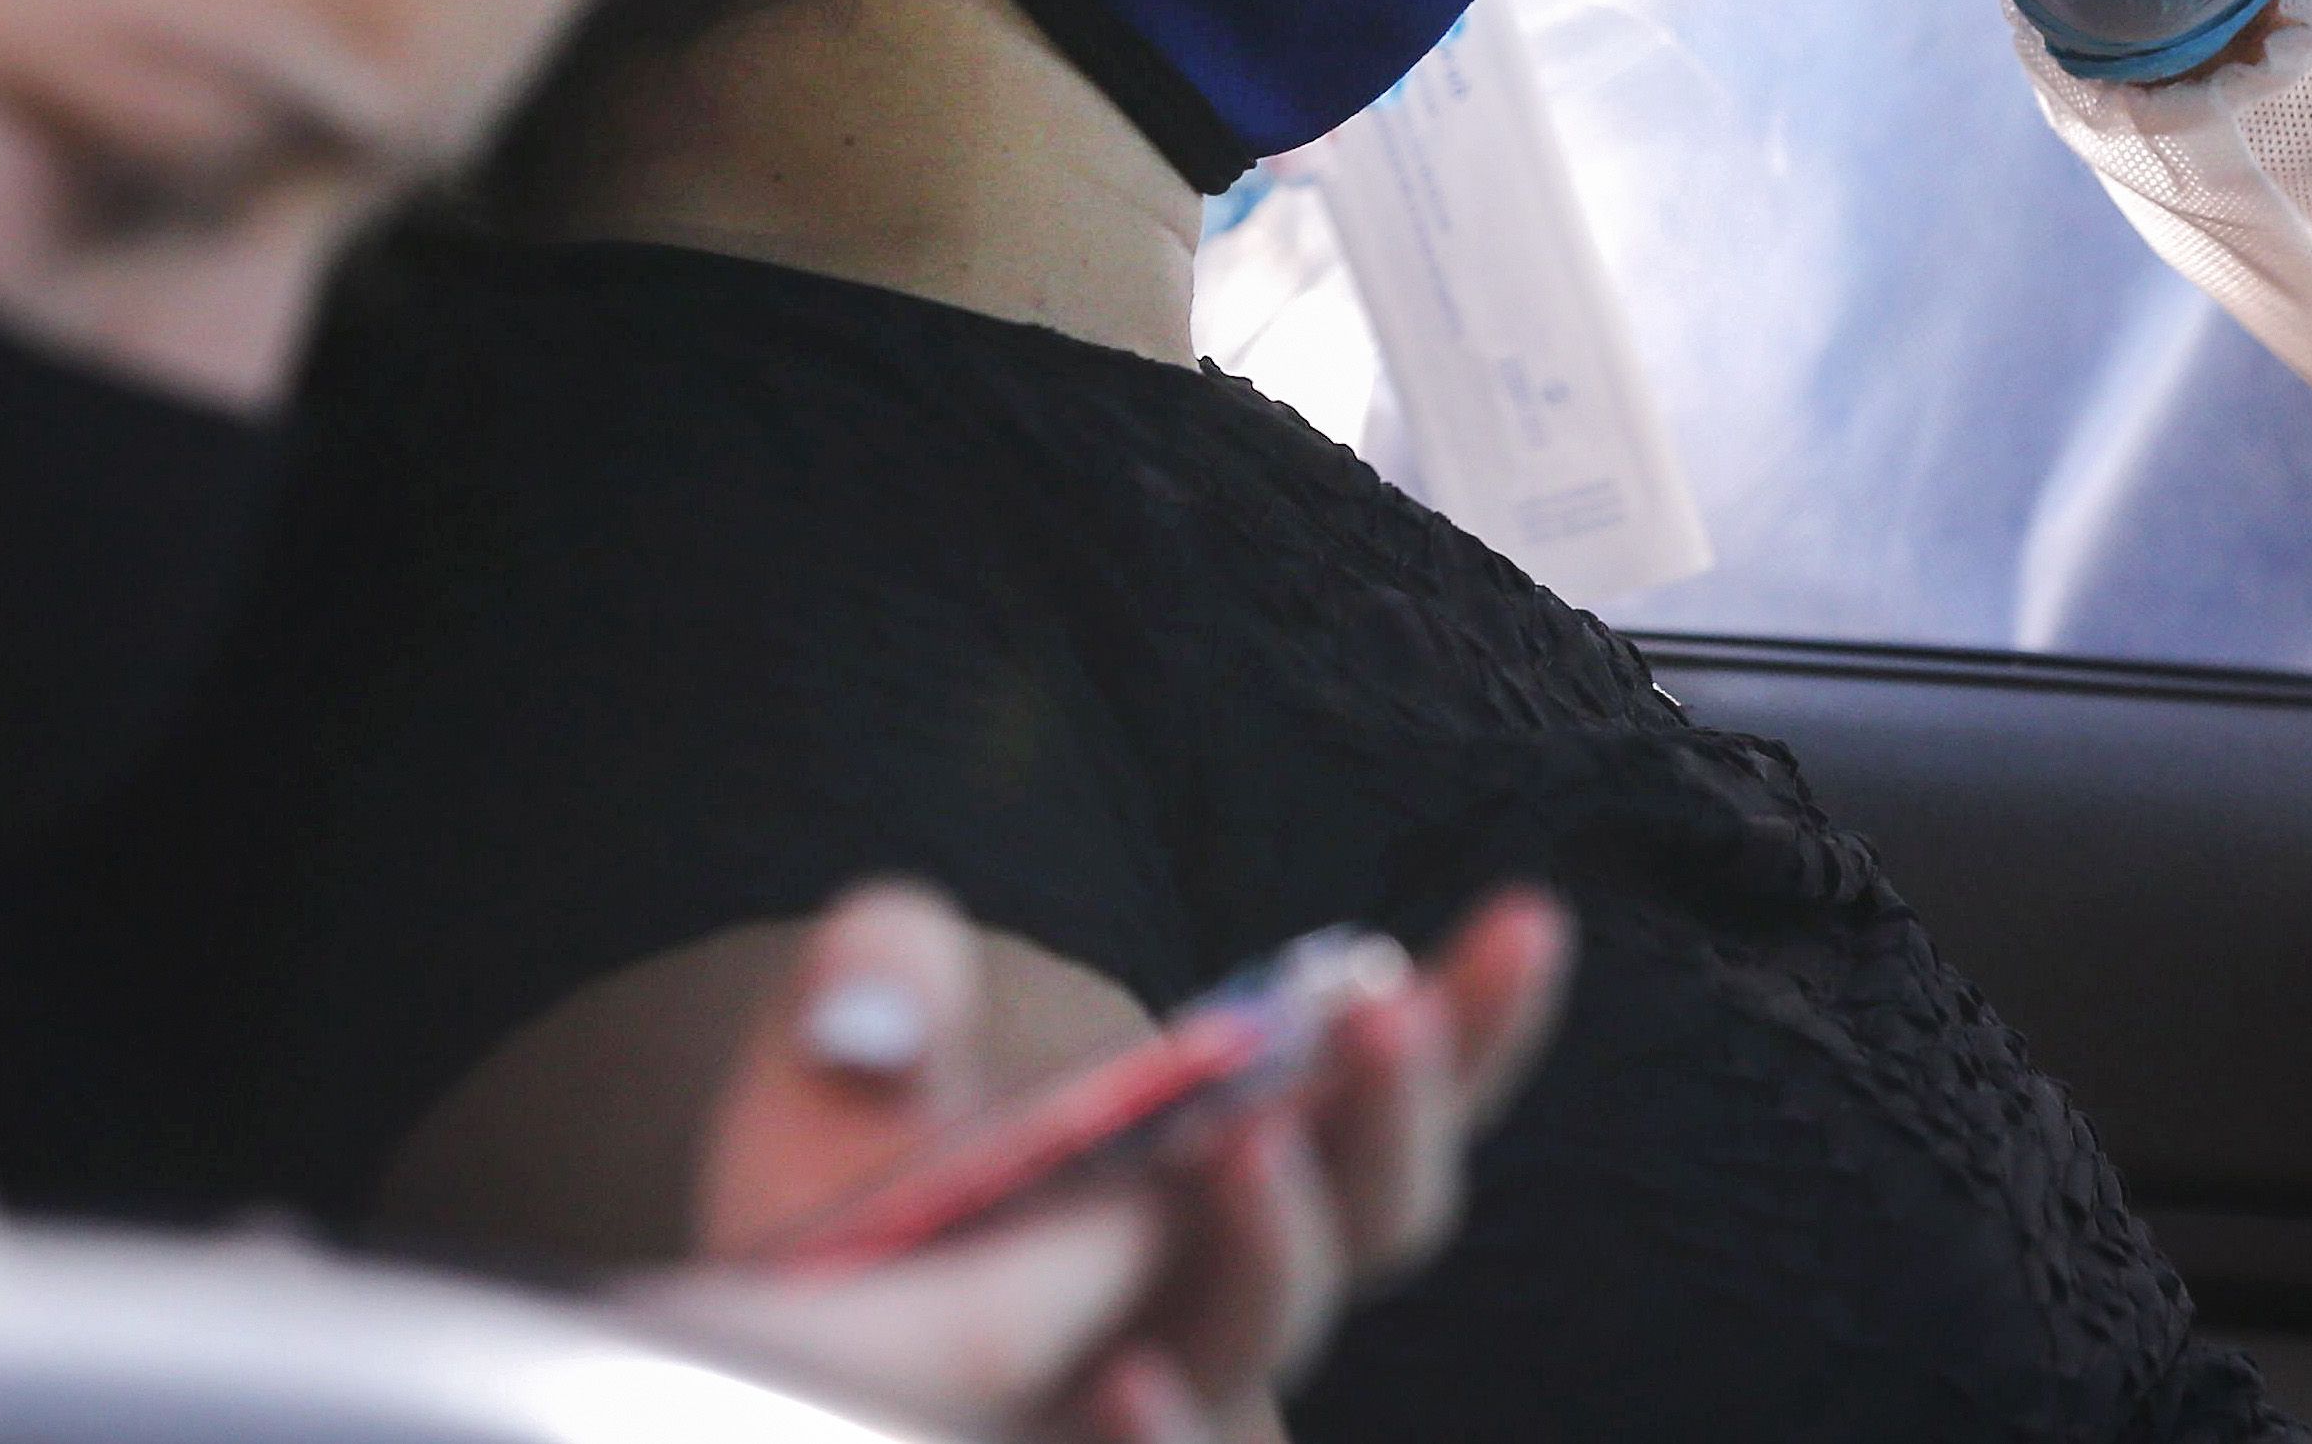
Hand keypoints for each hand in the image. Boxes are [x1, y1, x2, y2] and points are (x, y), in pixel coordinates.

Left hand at [646, 881, 1570, 1441]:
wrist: (784, 1361)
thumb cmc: (848, 1225)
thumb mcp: (845, 1073)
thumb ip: (883, 978)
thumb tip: (887, 978)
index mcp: (1228, 1158)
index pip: (1381, 1095)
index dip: (1475, 1020)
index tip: (1526, 919)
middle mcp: (1228, 1281)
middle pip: (1377, 1212)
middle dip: (1392, 1106)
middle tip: (1379, 1006)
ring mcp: (1172, 1386)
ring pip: (1273, 1332)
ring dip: (1280, 1244)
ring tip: (1250, 1149)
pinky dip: (1167, 1435)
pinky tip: (1127, 1387)